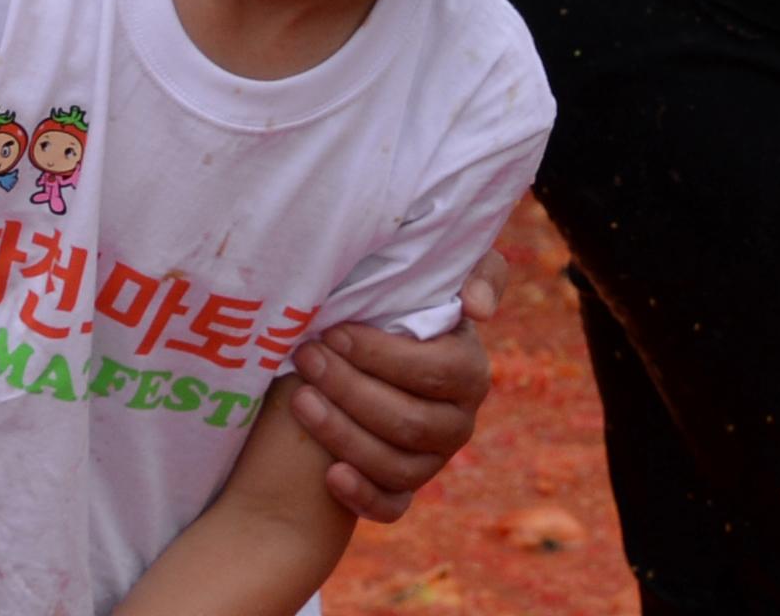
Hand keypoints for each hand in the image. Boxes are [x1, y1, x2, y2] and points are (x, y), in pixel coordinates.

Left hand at [284, 277, 497, 523]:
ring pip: (397, 464)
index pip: (434, 372)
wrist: (359, 354)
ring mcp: (433, 459)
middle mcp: (458, 421)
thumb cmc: (392, 307)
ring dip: (344, 435)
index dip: (381, 356)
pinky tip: (330, 476)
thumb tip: (479, 307)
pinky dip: (363, 496)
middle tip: (305, 358)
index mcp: (469, 370)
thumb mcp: (431, 279)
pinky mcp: (405, 488)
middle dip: (351, 389)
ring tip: (300, 401)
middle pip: (410, 421)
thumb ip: (475, 272)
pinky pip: (392, 506)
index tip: (334, 333)